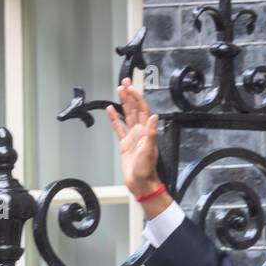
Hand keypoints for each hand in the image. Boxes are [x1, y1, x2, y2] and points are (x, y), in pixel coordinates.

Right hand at [106, 77, 163, 199]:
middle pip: (134, 109)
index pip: (142, 110)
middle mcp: (140, 132)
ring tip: (119, 90)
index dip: (137, 98)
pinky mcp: (125, 144)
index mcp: (146, 132)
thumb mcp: (149, 150)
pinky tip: (110, 110)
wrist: (140, 183)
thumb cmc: (146, 169)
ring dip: (123, 103)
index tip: (130, 87)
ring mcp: (132, 137)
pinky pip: (119, 128)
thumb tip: (155, 116)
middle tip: (124, 82)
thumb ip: (152, 133)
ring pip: (127, 115)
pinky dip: (114, 119)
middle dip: (129, 95)